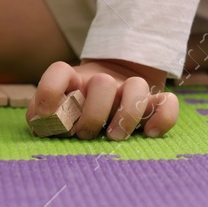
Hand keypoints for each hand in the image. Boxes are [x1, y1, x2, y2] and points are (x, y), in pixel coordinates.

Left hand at [30, 58, 177, 139]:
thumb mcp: (58, 108)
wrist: (111, 85)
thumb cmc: (79, 105)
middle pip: (102, 83)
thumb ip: (42, 114)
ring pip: (137, 87)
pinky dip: (162, 118)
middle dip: (93, 114)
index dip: (50, 91)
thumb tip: (39, 121)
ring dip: (126, 115)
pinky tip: (150, 133)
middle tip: (85, 134)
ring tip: (114, 136)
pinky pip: (168, 103)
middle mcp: (103, 80)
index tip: (50, 114)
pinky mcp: (153, 101)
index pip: (59, 71)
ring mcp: (130, 88)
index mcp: (75, 80)